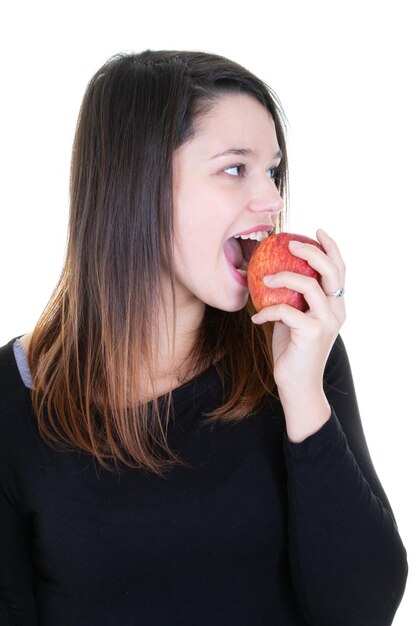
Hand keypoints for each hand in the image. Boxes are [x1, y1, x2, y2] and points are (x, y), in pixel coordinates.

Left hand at [251, 229, 345, 441]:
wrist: (298, 386)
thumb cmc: (293, 352)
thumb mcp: (295, 320)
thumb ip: (294, 301)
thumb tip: (273, 277)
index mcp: (336, 305)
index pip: (339, 269)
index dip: (330, 247)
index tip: (315, 231)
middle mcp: (337, 311)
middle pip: (332, 270)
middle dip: (312, 251)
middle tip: (290, 242)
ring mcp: (327, 322)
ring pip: (309, 285)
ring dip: (284, 276)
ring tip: (265, 278)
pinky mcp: (312, 333)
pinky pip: (286, 311)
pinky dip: (267, 311)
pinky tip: (255, 318)